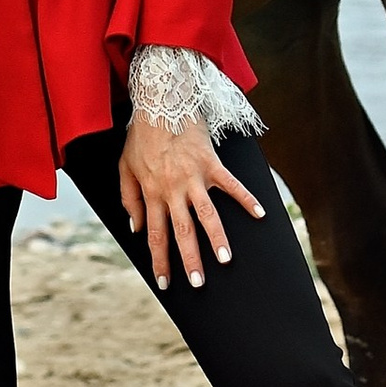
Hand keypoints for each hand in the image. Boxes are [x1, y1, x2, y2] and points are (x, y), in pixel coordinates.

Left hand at [120, 110, 263, 290]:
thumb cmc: (141, 136)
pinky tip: (260, 214)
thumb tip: (134, 228)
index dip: (160, 261)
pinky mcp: (212, 163)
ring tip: (225, 261)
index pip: (155, 235)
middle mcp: (173, 189)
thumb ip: (128, 199)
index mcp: (152, 192)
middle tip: (199, 284)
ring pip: (207, 214)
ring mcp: (194, 177)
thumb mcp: (125, 167)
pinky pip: (231, 185)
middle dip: (190, 260)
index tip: (165, 283)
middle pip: (182, 231)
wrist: (160, 102)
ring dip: (217, 239)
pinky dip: (246, 199)